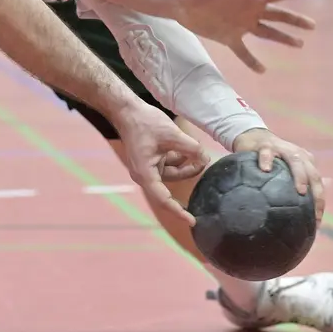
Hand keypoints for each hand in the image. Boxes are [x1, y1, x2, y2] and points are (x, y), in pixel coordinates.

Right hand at [107, 100, 208, 225]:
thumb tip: (205, 159)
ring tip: (197, 152)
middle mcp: (145, 175)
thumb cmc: (145, 123)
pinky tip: (187, 148)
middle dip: (188, 175)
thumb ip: (191, 149)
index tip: (192, 221)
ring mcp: (147, 168)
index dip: (178, 212)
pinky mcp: (150, 160)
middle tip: (204, 163)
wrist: (127, 110)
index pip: (163, 199)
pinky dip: (178, 158)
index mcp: (145, 174)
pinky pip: (168, 165)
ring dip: (185, 164)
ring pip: (171, 173)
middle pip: (170, 186)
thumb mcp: (172, 135)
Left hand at [170, 0, 318, 72]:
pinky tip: (262, 70)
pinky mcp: (229, 38)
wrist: (183, 3)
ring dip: (283, 39)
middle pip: (278, 16)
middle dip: (295, 21)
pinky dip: (252, 61)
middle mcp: (250, 12)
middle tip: (313, 26)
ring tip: (300, 44)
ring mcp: (241, 26)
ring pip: (267, 34)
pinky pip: (244, 52)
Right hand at [234, 127, 323, 222]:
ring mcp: (282, 148)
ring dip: (299, 176)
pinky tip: (265, 170)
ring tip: (300, 191)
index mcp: (306, 162)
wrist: (254, 137)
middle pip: (311, 172)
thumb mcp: (291, 167)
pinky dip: (267, 160)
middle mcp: (298, 154)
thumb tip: (325, 191)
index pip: (317, 182)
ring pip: (295, 160)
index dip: (320, 200)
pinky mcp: (265, 145)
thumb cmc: (275, 157)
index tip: (317, 221)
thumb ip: (306, 179)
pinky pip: (267, 152)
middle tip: (314, 210)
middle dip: (315, 191)